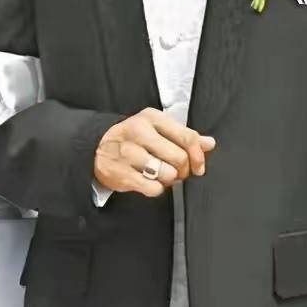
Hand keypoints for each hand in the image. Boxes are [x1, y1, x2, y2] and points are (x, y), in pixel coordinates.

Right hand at [93, 107, 215, 197]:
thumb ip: (184, 135)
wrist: (98, 147)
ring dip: (169, 179)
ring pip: (167, 174)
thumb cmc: (133, 138)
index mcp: (152, 117)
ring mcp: (129, 153)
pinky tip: (149, 181)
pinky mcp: (122, 174)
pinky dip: (156, 189)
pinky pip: (153, 189)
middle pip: (179, 158)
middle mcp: (139, 132)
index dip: (198, 155)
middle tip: (178, 171)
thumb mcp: (157, 129)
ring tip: (161, 174)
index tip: (199, 166)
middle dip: (183, 170)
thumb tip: (209, 144)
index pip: (187, 136)